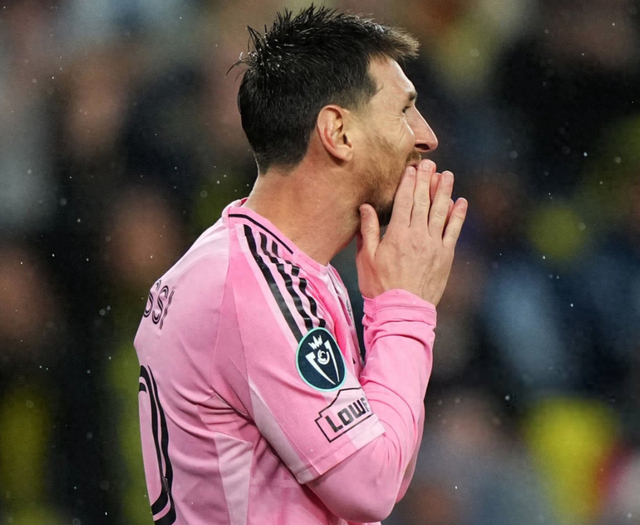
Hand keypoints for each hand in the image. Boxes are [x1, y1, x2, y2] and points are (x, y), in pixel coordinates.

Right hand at [356, 159, 467, 305]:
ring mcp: (435, 245)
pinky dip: (458, 215)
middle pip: (424, 202)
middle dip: (427, 180)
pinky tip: (460, 202)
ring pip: (441, 212)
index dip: (409, 183)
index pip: (404, 201)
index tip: (412, 169)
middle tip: (431, 164)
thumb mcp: (367, 258)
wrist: (402, 310)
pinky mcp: (446, 256)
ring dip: (444, 192)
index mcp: (398, 234)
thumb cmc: (380, 286)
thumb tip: (366, 207)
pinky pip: (454, 231)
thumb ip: (369, 230)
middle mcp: (418, 235)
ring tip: (447, 175)